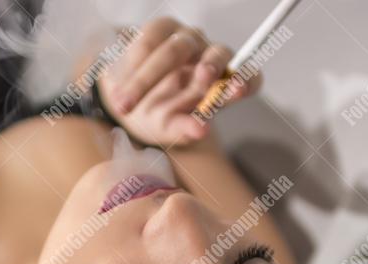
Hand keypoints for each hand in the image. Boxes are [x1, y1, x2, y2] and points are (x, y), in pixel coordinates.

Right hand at [97, 17, 260, 146]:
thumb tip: (199, 131)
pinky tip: (119, 85)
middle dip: (211, 65)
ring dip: (151, 75)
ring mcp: (188, 41)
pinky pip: (149, 38)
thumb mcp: (172, 128)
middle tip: (203, 77)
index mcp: (224, 85)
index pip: (248, 78)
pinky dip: (133, 63)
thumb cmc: (158, 117)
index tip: (239, 90)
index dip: (246, 81)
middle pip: (218, 56)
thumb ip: (186, 128)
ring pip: (178, 47)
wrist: (127, 98)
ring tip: (125, 104)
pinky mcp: (161, 29)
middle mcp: (211, 58)